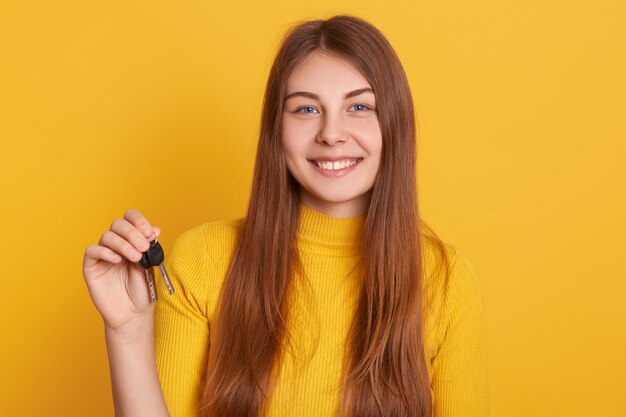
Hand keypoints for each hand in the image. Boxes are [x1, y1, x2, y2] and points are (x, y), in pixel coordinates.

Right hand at [82, 209, 161, 331]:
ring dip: (123, 244)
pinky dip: (105, 252)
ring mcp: (103, 255)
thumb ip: (150, 248)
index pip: (129, 218)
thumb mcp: (150, 265)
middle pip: (118, 224)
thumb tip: (155, 229)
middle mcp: (116, 245)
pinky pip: (92, 250)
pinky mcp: (91, 267)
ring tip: (135, 258)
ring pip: (107, 236)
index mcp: (131, 240)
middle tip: (143, 247)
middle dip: (132, 233)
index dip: (138, 220)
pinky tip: (118, 261)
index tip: (149, 232)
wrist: (133, 314)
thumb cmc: (142, 290)